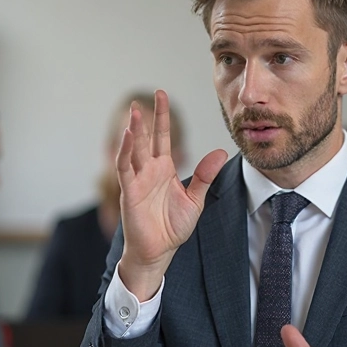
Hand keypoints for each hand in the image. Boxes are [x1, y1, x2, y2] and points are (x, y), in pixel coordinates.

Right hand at [116, 90, 226, 300]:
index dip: (162, 116)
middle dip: (147, 118)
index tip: (162, 95)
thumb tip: (220, 152)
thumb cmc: (173, 227)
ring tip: (134, 112)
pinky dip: (125, 152)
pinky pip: (126, 168)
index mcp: (164, 169)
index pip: (163, 137)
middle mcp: (149, 170)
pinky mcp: (129, 191)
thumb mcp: (195, 199)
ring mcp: (137, 180)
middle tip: (147, 97)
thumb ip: (204, 176)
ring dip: (134, 131)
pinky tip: (128, 137)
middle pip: (147, 138)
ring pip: (134, 150)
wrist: (159, 251)